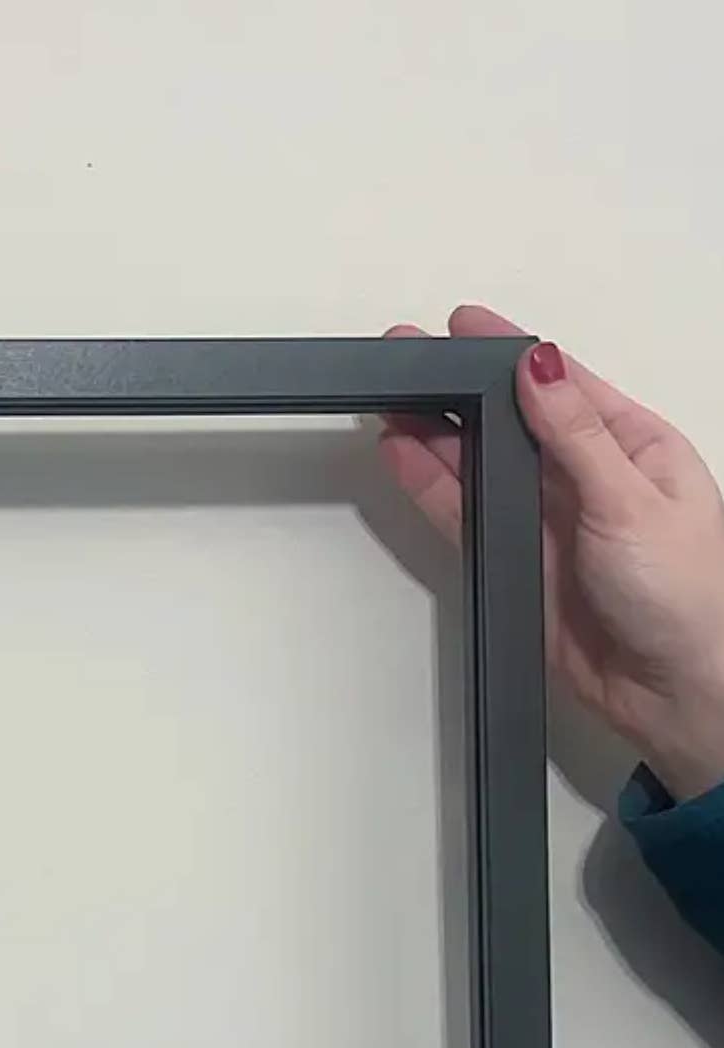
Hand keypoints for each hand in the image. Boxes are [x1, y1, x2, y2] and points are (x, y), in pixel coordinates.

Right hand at [381, 305, 723, 799]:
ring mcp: (549, 521)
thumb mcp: (632, 497)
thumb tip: (541, 368)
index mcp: (633, 445)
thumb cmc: (690, 595)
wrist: (677, 689)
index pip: (559, 382)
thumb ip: (576, 434)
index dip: (510, 351)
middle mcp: (588, 478)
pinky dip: (433, 488)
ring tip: (391, 404)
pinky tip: (407, 459)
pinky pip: (465, 516)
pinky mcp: (519, 563)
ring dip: (437, 436)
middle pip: (510, 420)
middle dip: (459, 390)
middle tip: (406, 358)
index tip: (463, 325)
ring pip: (480, 466)